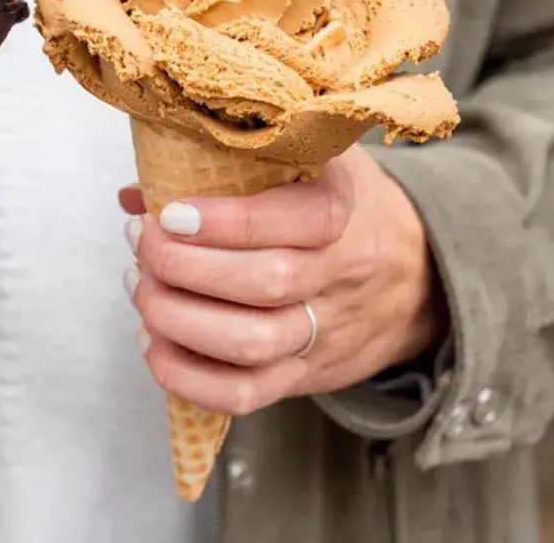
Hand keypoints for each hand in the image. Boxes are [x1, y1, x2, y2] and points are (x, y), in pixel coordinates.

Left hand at [119, 145, 446, 415]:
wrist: (416, 275)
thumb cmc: (333, 202)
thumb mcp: (304, 159)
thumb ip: (227, 164)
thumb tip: (137, 193)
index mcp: (345, 207)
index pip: (300, 220)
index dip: (228, 221)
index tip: (170, 212)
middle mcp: (342, 273)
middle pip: (266, 283)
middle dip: (183, 266)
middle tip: (142, 242)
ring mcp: (326, 332)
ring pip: (252, 343)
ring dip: (176, 318)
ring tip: (140, 288)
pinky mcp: (306, 375)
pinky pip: (245, 394)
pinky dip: (185, 377)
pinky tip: (153, 342)